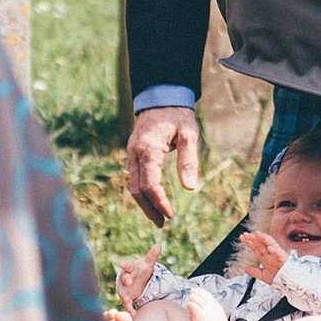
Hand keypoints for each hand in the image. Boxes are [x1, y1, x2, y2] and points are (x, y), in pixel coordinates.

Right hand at [116, 242, 162, 304]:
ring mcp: (124, 288)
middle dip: (125, 279)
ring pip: (123, 292)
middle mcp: (125, 278)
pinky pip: (126, 303)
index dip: (125, 265)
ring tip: (128, 301)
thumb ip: (152, 256)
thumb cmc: (141, 270)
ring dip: (124, 296)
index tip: (122, 264)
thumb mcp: (148, 264)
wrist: (137, 281)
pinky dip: (129, 308)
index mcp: (130, 268)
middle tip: (128, 281)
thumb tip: (158, 245)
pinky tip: (133, 314)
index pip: (127, 265)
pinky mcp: (126, 298)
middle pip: (124, 278)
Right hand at [125, 106, 202, 225]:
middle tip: (162, 224)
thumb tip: (189, 188)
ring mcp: (131, 153)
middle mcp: (134, 152)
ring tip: (158, 218)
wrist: (161, 96)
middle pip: (136, 188)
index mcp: (148, 148)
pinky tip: (152, 201)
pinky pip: (133, 177)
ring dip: (143, 203)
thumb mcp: (189, 135)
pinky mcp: (133, 154)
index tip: (170, 214)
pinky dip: (141, 192)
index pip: (149, 183)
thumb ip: (188, 161)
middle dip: (148, 208)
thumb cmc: (178, 115)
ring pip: (131, 185)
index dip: (158, 202)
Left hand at [241, 231, 287, 284]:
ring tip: (257, 234)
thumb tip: (246, 269)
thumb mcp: (264, 276)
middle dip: (253, 238)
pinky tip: (269, 248)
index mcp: (265, 257)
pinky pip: (279, 253)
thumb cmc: (278, 277)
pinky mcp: (283, 258)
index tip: (242, 237)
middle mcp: (270, 254)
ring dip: (264, 239)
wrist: (288, 283)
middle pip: (261, 244)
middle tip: (246, 234)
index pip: (256, 247)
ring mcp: (276, 255)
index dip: (249, 242)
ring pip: (270, 244)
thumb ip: (255, 272)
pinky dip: (274, 250)